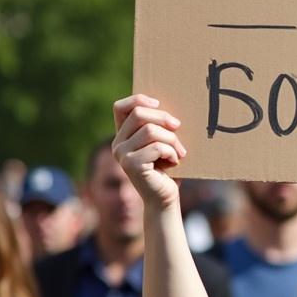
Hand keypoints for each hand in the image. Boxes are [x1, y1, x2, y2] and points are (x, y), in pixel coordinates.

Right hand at [112, 94, 185, 210]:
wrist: (165, 197)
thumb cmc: (168, 167)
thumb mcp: (163, 141)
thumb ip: (158, 125)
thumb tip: (169, 108)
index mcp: (123, 135)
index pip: (120, 107)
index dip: (138, 100)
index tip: (158, 103)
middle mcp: (117, 144)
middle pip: (139, 114)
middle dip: (164, 118)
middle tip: (178, 127)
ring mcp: (122, 155)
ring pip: (151, 131)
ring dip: (172, 139)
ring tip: (179, 151)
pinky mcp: (131, 165)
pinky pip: (157, 147)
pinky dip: (172, 152)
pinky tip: (175, 162)